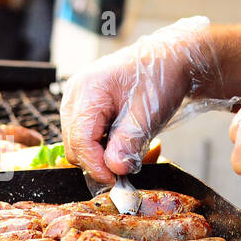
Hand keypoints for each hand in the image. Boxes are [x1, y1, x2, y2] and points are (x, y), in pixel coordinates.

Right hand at [61, 16, 217, 184]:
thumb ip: (129, 142)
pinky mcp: (82, 107)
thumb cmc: (158, 78)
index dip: (95, 165)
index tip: (115, 179)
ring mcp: (76, 100)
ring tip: (128, 149)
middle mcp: (74, 94)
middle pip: (74, 144)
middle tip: (127, 166)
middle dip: (98, 161)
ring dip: (100, 154)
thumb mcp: (147, 113)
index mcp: (88, 90)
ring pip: (77, 143)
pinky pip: (84, 136)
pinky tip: (121, 140)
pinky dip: (101, 145)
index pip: (80, 140)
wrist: (166, 61)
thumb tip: (114, 169)